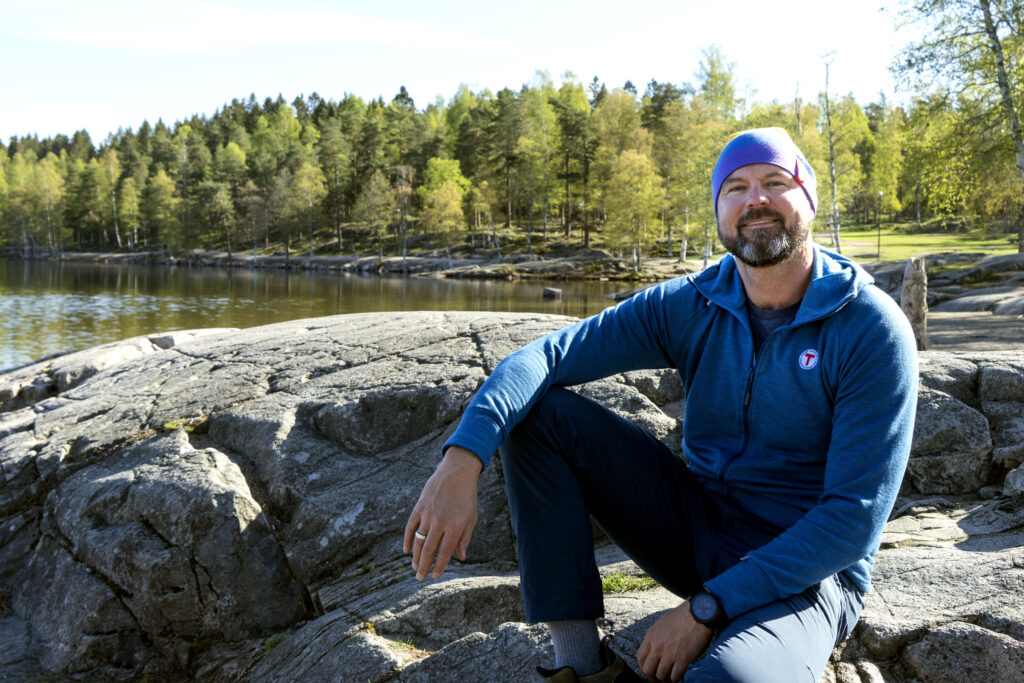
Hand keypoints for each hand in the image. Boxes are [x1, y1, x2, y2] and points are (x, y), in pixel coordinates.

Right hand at [404, 445, 482, 580]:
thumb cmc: (467, 496)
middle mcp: (440, 521)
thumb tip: (461, 558)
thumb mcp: (471, 518)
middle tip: (420, 578)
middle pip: (429, 550)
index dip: (439, 566)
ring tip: (414, 568)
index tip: (435, 576)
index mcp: (455, 526)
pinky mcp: (419, 506)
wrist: (457, 472)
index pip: (444, 552)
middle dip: (423, 566)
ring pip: (419, 540)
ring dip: (415, 557)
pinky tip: (407, 550)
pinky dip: (408, 539)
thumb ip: (464, 539)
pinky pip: (411, 526)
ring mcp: (428, 514)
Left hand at [636, 601, 712, 681]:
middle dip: (652, 677)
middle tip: (658, 679)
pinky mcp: (683, 659)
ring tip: (669, 678)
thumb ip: (655, 637)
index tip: (648, 671)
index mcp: (651, 637)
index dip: (643, 668)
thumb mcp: (661, 623)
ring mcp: (669, 654)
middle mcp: (657, 646)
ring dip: (665, 679)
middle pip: (648, 670)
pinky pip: (675, 676)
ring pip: (661, 675)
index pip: (640, 658)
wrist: (696, 614)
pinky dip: (676, 679)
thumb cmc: (681, 616)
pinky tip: (678, 676)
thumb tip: (653, 649)